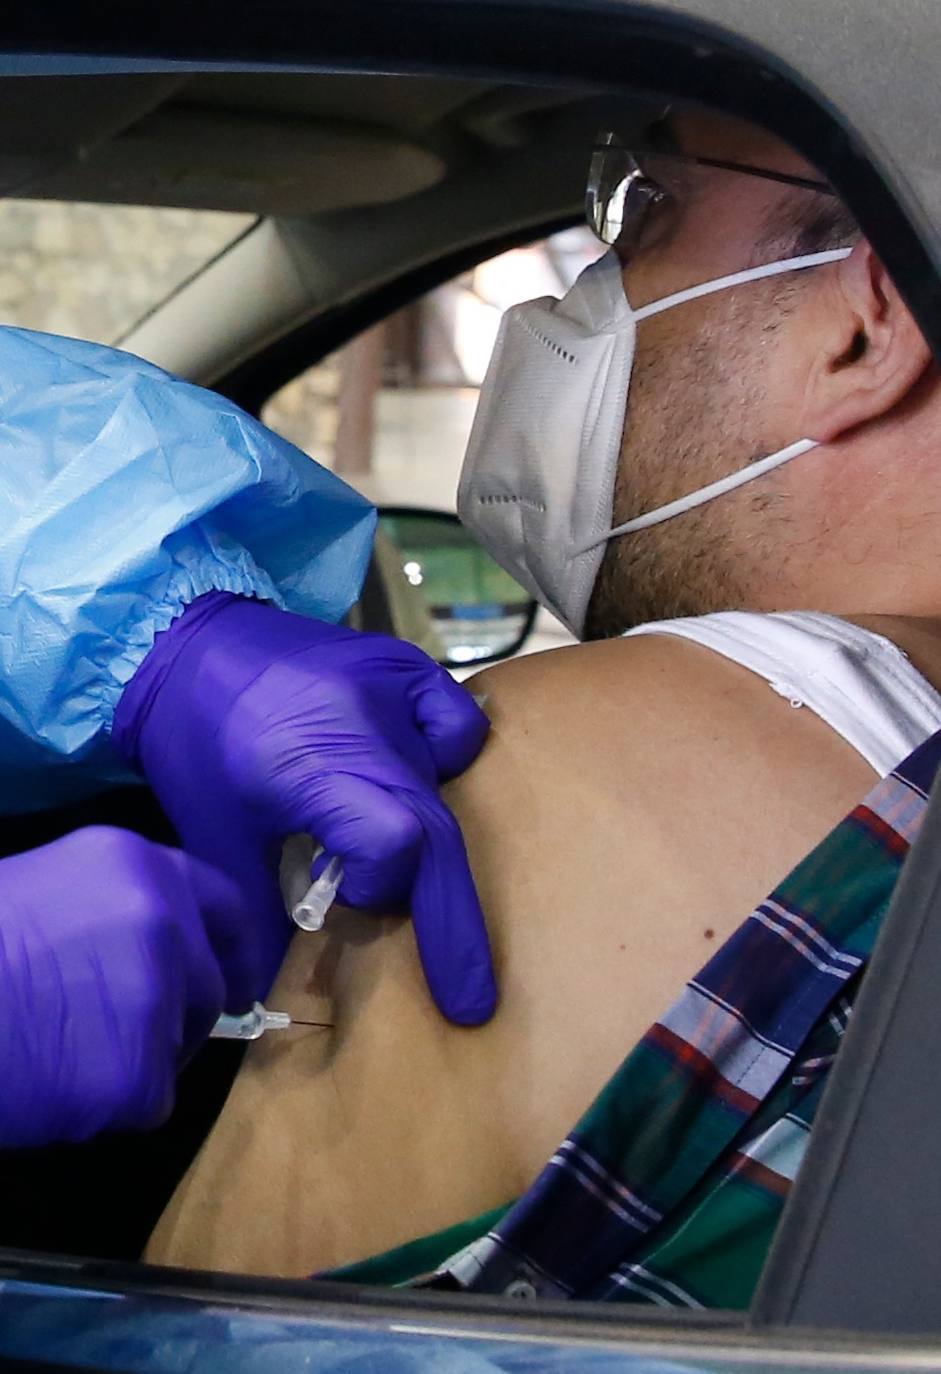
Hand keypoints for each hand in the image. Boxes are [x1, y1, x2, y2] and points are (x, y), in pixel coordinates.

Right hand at [0, 827, 246, 1146]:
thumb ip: (113, 906)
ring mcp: (157, 997)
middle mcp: (164, 921)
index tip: (230, 978)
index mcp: (139, 864)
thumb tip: (149, 945)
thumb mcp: (45, 887)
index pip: (224, 904)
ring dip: (137, 1056)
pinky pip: (148, 1098)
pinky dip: (112, 1105)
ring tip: (63, 1050)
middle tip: (115, 1031)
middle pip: (208, 984)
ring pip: (178, 1044)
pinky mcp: (139, 1072)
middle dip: (177, 1013)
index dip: (228, 948)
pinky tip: (56, 1084)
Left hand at [113, 593, 496, 1024]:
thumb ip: (259, 913)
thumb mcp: (216, 837)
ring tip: (394, 843)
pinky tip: (417, 773)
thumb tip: (267, 995)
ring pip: (449, 785)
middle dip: (456, 925)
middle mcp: (368, 725)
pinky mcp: (407, 666)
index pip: (396, 843)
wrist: (191, 644)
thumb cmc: (198, 745)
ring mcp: (395, 688)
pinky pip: (458, 728)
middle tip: (471, 999)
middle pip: (439, 833)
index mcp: (314, 767)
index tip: (346, 901)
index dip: (385, 889)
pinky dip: (449, 761)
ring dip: (432, 834)